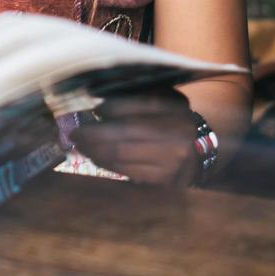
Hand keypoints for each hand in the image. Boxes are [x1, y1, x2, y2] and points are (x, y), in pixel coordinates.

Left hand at [70, 87, 199, 186]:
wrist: (199, 153)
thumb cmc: (171, 122)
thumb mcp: (163, 102)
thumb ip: (137, 97)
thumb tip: (99, 104)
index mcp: (175, 107)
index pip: (141, 104)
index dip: (113, 107)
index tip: (95, 110)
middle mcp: (177, 131)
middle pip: (127, 131)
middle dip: (94, 133)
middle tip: (75, 133)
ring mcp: (172, 158)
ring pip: (123, 154)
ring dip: (95, 150)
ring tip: (80, 145)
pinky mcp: (164, 178)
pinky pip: (127, 171)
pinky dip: (106, 163)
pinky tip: (95, 157)